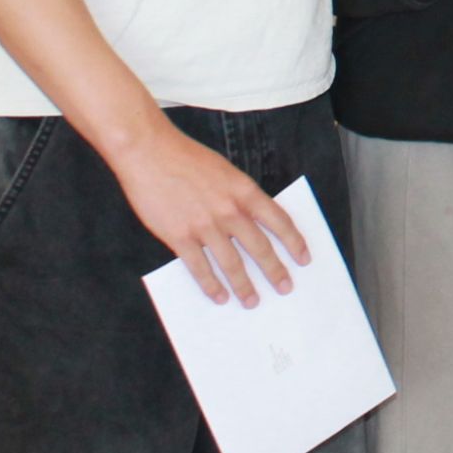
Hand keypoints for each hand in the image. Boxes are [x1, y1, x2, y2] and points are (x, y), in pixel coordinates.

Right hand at [109, 123, 310, 306]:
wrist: (148, 151)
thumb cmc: (185, 157)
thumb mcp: (224, 170)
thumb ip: (239, 196)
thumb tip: (252, 223)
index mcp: (243, 190)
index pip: (279, 221)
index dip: (294, 242)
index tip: (303, 259)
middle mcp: (229, 210)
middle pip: (259, 247)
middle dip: (275, 270)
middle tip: (285, 288)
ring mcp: (204, 225)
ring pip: (231, 264)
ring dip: (244, 286)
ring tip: (252, 301)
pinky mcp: (179, 236)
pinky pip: (200, 268)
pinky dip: (211, 286)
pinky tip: (218, 297)